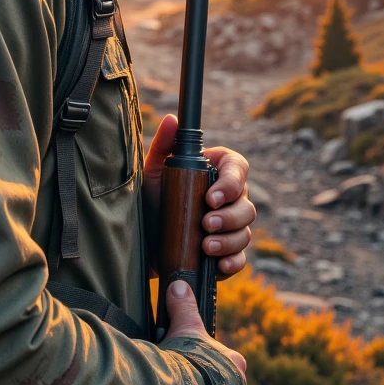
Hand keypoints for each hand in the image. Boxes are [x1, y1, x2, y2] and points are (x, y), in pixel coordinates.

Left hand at [143, 115, 256, 278]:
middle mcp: (227, 199)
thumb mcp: (152, 172)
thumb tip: (172, 120)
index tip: (211, 198)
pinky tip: (219, 264)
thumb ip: (164, 145)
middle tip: (205, 224)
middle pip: (246, 204)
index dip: (231, 183)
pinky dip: (233, 261)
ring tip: (206, 247)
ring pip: (246, 231)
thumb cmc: (147, 200)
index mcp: (215, 172)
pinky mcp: (224, 253)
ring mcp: (228, 227)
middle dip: (228, 217)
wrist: (137, 242)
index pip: (238, 169)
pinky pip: (241, 258)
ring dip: (229, 240)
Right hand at [161, 280, 246, 374]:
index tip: (189, 358)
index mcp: (234, 361)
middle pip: (220, 378)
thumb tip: (179, 286)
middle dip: (203, 378)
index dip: (203, 356)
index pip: (221, 357)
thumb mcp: (184, 329)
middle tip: (183, 378)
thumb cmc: (190, 360)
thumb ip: (182, 308)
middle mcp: (239, 383)